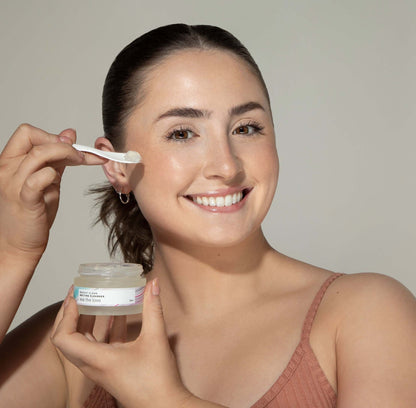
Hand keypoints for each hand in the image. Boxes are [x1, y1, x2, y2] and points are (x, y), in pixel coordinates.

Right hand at [0, 124, 105, 260]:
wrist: (19, 243)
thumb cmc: (32, 211)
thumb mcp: (47, 179)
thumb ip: (57, 158)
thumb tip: (69, 134)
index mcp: (10, 161)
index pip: (27, 133)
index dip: (52, 135)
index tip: (71, 146)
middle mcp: (8, 169)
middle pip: (33, 137)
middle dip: (62, 143)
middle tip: (81, 155)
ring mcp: (14, 184)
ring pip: (39, 155)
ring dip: (66, 154)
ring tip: (80, 163)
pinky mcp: (25, 199)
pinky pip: (38, 178)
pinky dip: (53, 175)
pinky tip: (58, 182)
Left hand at [51, 279, 193, 407]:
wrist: (164, 406)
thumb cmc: (157, 381)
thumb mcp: (155, 339)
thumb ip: (153, 308)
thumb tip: (153, 283)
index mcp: (97, 360)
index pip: (63, 338)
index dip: (65, 315)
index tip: (75, 296)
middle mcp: (93, 365)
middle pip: (66, 339)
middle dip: (69, 314)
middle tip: (78, 294)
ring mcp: (100, 368)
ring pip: (82, 342)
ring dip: (83, 321)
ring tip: (93, 300)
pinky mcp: (110, 368)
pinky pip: (98, 346)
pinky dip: (101, 329)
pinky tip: (115, 315)